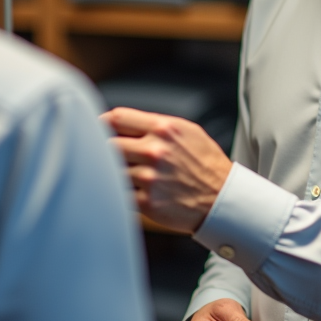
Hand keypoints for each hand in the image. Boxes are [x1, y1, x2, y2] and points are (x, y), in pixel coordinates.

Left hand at [100, 107, 231, 233]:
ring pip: (111, 171)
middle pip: (108, 144)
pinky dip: (119, 194)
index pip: (118, 118)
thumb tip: (123, 122)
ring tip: (122, 176)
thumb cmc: (205, 164)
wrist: (223, 198)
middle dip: (104, 150)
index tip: (97, 129)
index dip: (102, 123)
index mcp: (164, 128)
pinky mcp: (148, 202)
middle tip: (106, 156)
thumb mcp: (186, 131)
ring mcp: (150, 177)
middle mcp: (155, 150)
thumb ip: (154, 125)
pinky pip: (120, 194)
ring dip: (113, 174)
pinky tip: (129, 192)